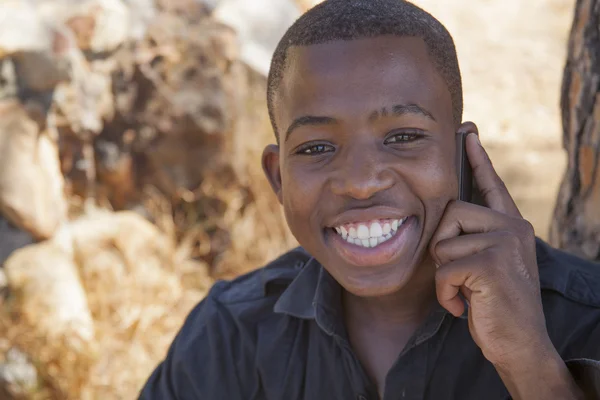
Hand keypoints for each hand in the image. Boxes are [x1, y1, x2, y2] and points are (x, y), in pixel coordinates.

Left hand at [429, 134, 581, 398]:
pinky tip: (463, 306)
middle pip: (451, 212)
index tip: (466, 130)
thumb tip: (447, 218)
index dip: (477, 158)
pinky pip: (444, 269)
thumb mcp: (488, 264)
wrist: (520, 344)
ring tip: (466, 292)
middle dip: (443, 246)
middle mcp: (512, 227)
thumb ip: (475, 238)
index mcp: (510, 225)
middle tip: (460, 275)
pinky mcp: (491, 263)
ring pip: (443, 243)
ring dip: (444, 276)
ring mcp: (504, 243)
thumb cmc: (495, 304)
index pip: (491, 184)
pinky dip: (445, 293)